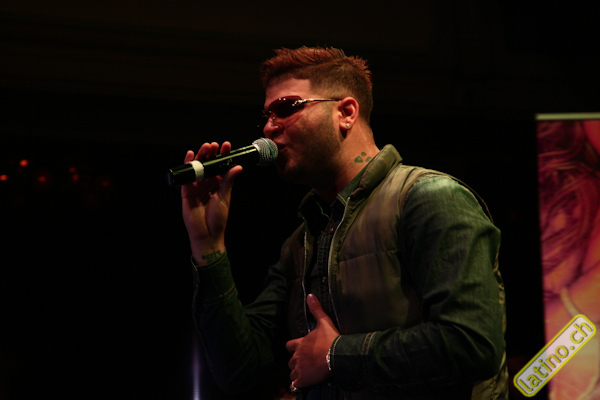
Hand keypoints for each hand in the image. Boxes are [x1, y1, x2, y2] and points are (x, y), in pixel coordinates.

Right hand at [181, 142, 242, 263]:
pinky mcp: (186, 191)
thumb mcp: (225, 197)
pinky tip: (190, 155)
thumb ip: (229, 181)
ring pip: (197, 167)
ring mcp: (196, 185)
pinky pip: (186, 176)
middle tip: (214, 145)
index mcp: (218, 183)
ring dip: (200, 156)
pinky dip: (188, 165)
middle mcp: (207, 182)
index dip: (222, 155)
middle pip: (208, 164)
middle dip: (211, 153)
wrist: (207, 233)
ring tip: (205, 147)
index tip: (226, 145)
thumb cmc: (218, 217)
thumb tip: (238, 166)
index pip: (220, 165)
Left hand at [286, 294, 340, 388]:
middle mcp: (297, 356)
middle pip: (290, 361)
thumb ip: (316, 309)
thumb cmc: (331, 339)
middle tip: (305, 363)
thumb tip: (310, 295)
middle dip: (296, 362)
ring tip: (305, 373)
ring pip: (292, 373)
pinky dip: (299, 384)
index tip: (298, 349)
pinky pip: (296, 384)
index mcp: (300, 343)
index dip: (293, 347)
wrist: (337, 356)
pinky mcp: (303, 379)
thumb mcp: (324, 322)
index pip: (289, 346)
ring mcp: (299, 368)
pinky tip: (304, 383)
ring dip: (297, 373)